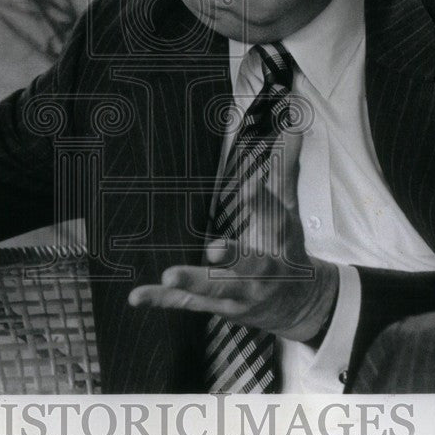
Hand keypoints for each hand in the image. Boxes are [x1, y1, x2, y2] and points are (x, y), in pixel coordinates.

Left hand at [128, 129, 338, 342]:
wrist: (298, 306)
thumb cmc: (287, 251)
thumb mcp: (290, 212)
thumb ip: (285, 171)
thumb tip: (293, 129)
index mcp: (279, 243)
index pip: (274, 218)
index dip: (262, 202)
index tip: (251, 185)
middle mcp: (261, 272)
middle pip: (248, 264)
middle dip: (231, 257)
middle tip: (212, 250)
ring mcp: (238, 293)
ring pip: (215, 289)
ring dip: (192, 283)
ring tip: (169, 275)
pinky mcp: (215, 306)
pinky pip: (185, 304)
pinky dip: (160, 300)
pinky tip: (136, 296)